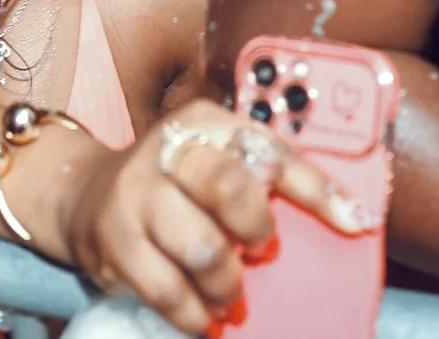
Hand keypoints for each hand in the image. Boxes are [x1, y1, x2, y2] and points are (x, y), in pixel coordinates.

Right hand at [54, 103, 368, 335]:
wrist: (84, 195)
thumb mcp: (217, 158)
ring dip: (228, 285)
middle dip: (256, 231)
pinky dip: (195, 315)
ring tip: (230, 296)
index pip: (270, 150)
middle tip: (258, 253)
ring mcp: (135, 197)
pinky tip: (203, 316)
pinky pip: (169, 291)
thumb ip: (273, 177)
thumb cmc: (175, 183)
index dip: (316, 188)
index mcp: (203, 122)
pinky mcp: (115, 244)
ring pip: (203, 249)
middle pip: (228, 188)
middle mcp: (166, 151)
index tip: (353, 222)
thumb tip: (353, 216)